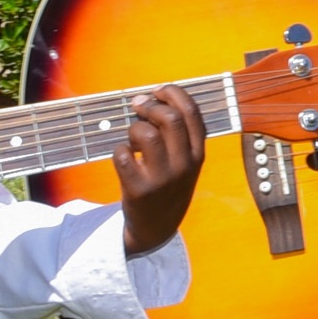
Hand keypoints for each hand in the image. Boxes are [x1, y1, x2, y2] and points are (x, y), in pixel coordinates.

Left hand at [113, 88, 206, 256]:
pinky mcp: (139, 190)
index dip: (174, 94)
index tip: (159, 90)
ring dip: (134, 128)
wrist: (157, 228)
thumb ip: (178, 135)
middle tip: (138, 106)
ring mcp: (162, 179)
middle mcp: (184, 166)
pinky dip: (119, 149)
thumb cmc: (168, 186)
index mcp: (198, 155)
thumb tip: (151, 98)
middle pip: (169, 119)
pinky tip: (124, 156)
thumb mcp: (185, 163)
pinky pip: (122, 155)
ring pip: (146, 134)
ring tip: (132, 138)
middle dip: (150, 106)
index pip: (192, 113)